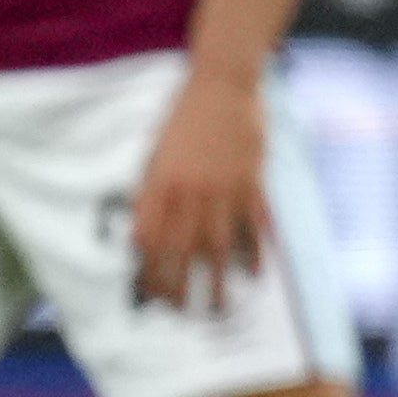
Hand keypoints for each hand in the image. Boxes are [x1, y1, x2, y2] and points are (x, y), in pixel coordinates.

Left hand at [129, 61, 277, 314]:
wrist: (222, 85)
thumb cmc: (182, 117)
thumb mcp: (155, 154)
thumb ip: (151, 194)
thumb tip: (143, 237)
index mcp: (160, 184)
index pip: (151, 241)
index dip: (151, 271)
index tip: (152, 296)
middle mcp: (189, 192)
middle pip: (183, 250)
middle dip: (182, 286)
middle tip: (184, 312)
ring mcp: (223, 189)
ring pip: (218, 245)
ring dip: (218, 280)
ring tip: (221, 307)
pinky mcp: (251, 182)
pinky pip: (252, 225)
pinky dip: (253, 252)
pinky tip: (253, 274)